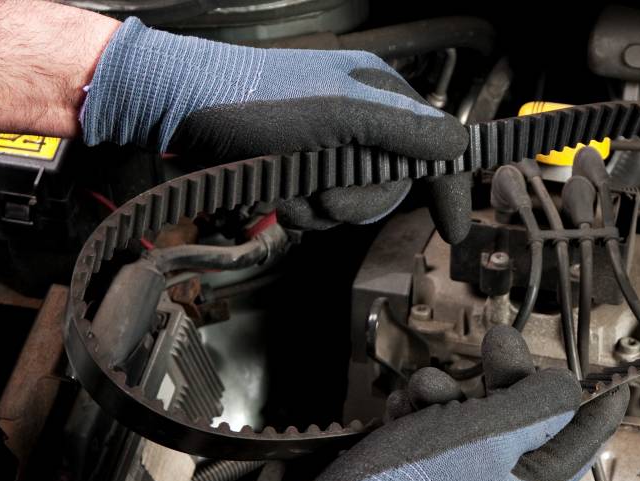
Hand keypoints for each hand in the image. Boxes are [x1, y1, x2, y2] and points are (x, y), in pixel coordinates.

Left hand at [79, 18, 471, 240]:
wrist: (179, 111)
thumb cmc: (255, 103)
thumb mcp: (339, 113)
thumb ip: (402, 131)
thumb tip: (459, 145)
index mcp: (379, 94)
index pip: (435, 147)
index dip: (448, 187)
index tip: (454, 227)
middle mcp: (360, 119)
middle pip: (391, 188)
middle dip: (357, 200)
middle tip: (324, 194)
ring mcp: (329, 147)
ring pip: (353, 203)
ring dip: (320, 207)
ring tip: (288, 189)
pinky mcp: (300, 169)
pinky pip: (319, 208)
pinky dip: (297, 208)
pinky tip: (273, 192)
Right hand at [245, 326, 628, 480]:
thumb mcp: (491, 433)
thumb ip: (538, 406)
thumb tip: (567, 387)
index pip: (580, 443)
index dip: (595, 405)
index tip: (613, 381)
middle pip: (523, 422)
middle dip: (505, 378)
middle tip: (499, 341)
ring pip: (473, 420)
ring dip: (450, 392)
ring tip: (424, 391)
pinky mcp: (423, 478)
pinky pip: (436, 433)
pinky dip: (421, 413)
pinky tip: (402, 410)